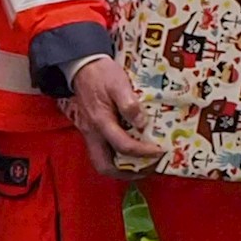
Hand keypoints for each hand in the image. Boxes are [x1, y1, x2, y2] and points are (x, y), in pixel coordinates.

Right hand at [65, 55, 163, 174]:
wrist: (82, 66)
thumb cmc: (102, 74)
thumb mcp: (119, 83)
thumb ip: (130, 104)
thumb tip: (141, 123)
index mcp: (100, 121)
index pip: (123, 145)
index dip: (143, 152)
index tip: (159, 151)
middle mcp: (92, 132)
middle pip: (104, 166)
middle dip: (126, 173)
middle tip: (148, 169)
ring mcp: (89, 133)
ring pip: (102, 161)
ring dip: (121, 168)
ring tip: (141, 165)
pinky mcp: (91, 130)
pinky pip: (102, 151)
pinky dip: (117, 157)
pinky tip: (131, 151)